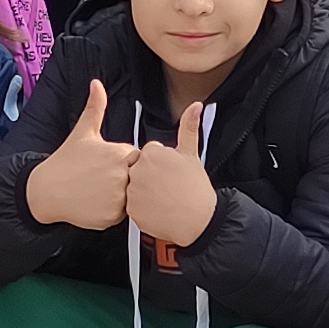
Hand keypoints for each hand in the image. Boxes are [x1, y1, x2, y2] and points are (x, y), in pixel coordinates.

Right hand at [25, 83, 138, 230]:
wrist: (46, 191)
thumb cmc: (66, 162)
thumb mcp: (83, 132)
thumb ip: (95, 108)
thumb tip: (97, 84)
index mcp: (120, 154)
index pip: (139, 158)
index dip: (126, 162)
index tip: (108, 164)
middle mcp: (122, 176)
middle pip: (138, 178)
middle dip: (125, 178)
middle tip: (102, 179)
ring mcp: (118, 198)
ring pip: (132, 196)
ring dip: (121, 195)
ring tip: (99, 190)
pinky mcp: (113, 216)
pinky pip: (123, 214)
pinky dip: (112, 210)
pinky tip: (96, 202)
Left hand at [124, 103, 217, 256]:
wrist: (198, 221)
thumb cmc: (196, 189)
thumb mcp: (192, 154)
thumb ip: (189, 127)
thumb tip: (195, 106)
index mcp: (152, 153)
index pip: (148, 154)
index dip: (161, 164)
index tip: (170, 173)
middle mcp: (139, 170)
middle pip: (139, 170)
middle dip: (150, 177)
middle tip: (167, 187)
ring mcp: (133, 190)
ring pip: (134, 187)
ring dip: (144, 192)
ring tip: (163, 198)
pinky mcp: (130, 209)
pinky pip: (132, 205)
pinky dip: (142, 208)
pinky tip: (156, 209)